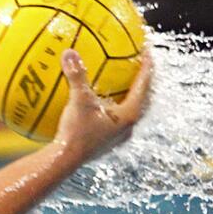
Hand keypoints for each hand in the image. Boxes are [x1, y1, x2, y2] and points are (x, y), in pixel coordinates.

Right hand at [52, 45, 153, 162]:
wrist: (65, 161)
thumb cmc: (76, 132)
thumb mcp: (78, 100)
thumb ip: (76, 75)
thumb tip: (69, 51)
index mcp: (129, 115)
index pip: (144, 86)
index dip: (147, 67)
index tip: (147, 52)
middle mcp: (128, 127)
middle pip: (144, 100)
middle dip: (144, 83)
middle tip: (143, 68)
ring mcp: (118, 137)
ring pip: (132, 112)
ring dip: (132, 98)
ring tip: (128, 86)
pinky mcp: (107, 143)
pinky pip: (117, 121)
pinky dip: (115, 109)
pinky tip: (104, 105)